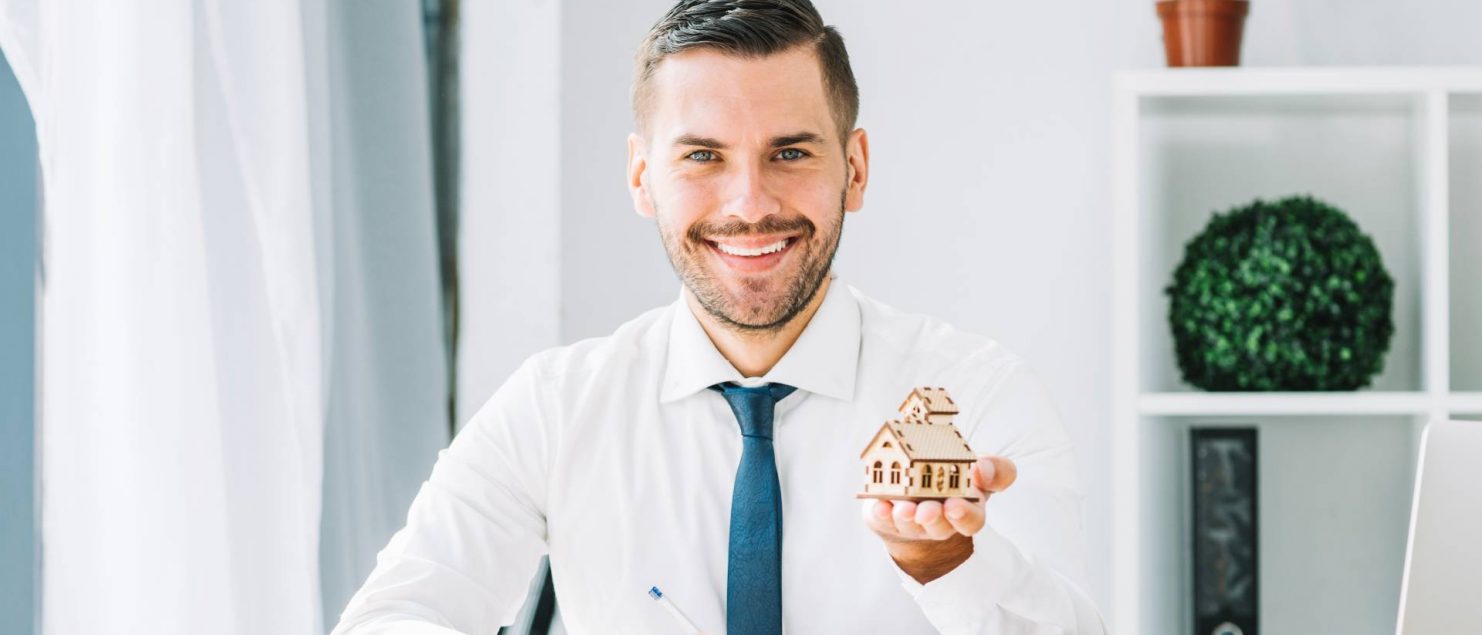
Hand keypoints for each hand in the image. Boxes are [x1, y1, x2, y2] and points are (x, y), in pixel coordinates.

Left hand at [860, 455, 1017, 583]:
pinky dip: (881, 513)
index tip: (955, 505)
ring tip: (903, 508)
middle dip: (933, 518)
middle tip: (928, 509)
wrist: (925, 494)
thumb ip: (995, 469)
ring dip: (906, 517)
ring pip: (909, 525)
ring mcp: (912, 524)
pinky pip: (883, 520)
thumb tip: (981, 468)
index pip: (971, 521)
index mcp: (967, 512)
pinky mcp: (888, 519)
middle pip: (939, 527)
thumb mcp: (981, 473)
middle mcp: (939, 523)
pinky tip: (880, 506)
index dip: (964, 516)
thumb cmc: (958, 481)